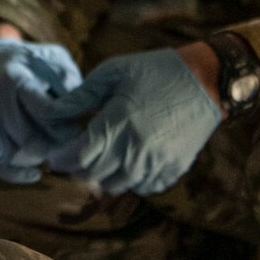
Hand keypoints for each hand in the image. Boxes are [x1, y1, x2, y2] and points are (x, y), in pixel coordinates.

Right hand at [0, 34, 83, 182]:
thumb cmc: (27, 62)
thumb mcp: (51, 58)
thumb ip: (68, 80)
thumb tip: (81, 109)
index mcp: (13, 78)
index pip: (44, 112)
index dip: (64, 126)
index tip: (76, 130)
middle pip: (27, 139)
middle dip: (51, 146)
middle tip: (65, 146)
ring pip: (10, 154)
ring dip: (34, 160)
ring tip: (50, 153)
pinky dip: (14, 174)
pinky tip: (34, 173)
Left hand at [39, 46, 221, 195]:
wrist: (207, 82)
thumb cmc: (155, 71)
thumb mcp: (113, 72)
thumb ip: (79, 97)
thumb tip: (52, 114)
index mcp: (118, 122)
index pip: (78, 156)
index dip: (61, 158)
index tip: (55, 154)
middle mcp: (135, 149)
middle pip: (92, 175)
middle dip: (78, 166)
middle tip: (76, 152)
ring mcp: (155, 164)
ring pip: (114, 186)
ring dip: (103, 174)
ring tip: (104, 154)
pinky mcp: (171, 171)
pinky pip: (140, 188)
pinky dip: (129, 178)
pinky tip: (129, 159)